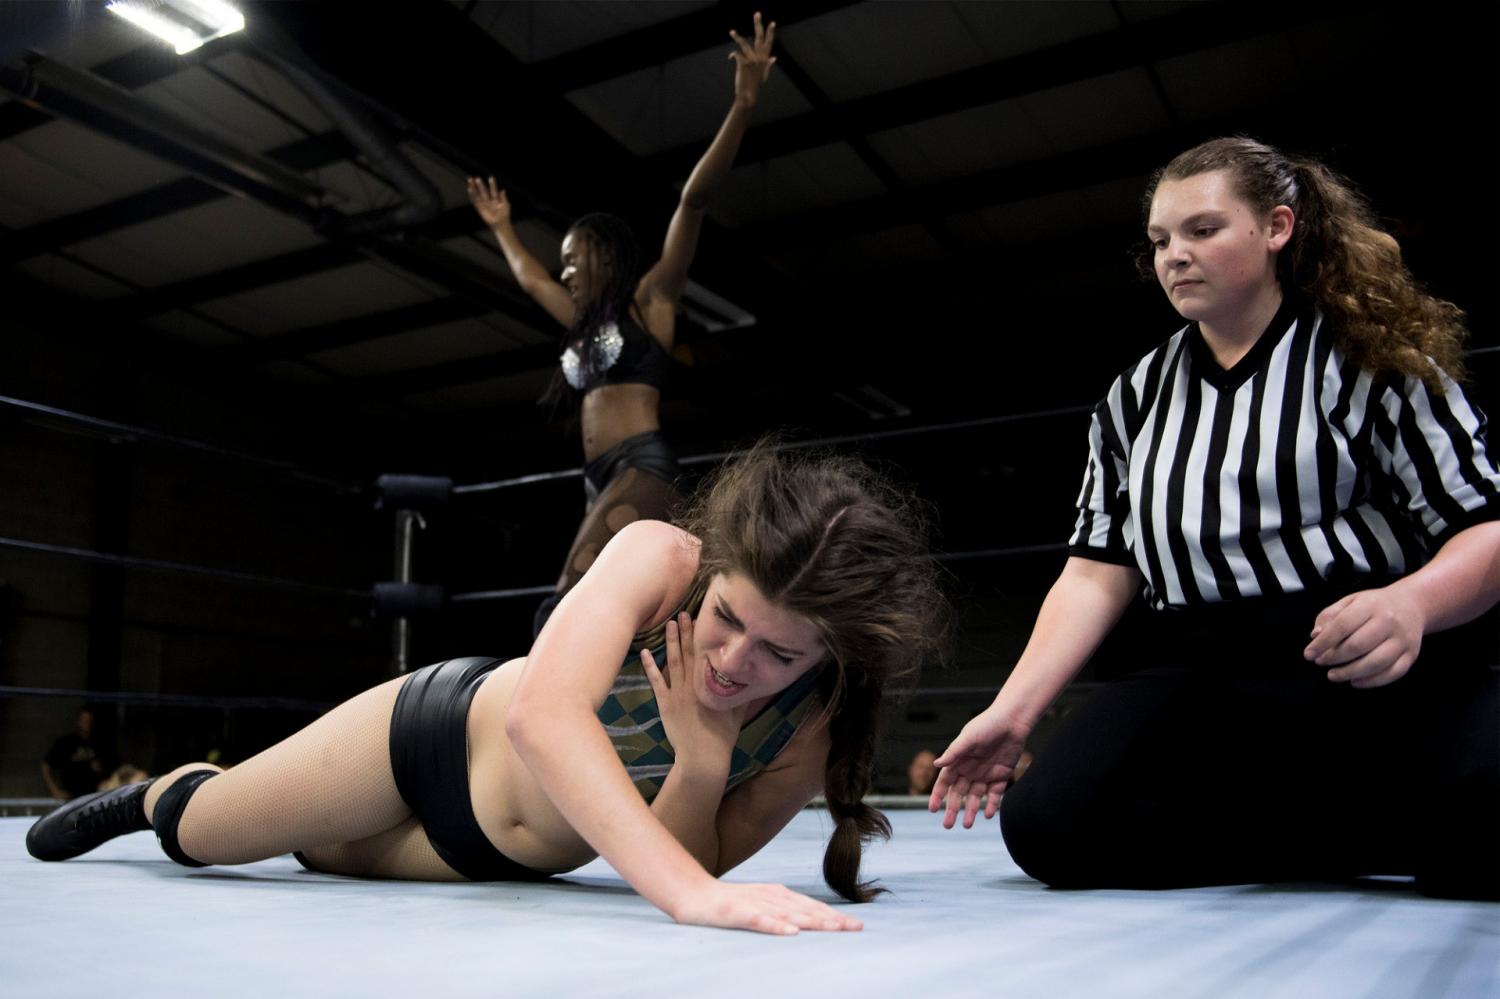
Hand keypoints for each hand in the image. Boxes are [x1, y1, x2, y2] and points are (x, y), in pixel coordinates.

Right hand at [466, 175, 510, 227]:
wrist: (501, 223)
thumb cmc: (505, 215)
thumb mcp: (506, 205)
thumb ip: (504, 198)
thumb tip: (503, 190)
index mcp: (495, 199)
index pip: (493, 190)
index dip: (492, 184)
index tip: (490, 177)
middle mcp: (488, 200)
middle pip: (483, 191)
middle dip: (480, 185)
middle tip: (477, 178)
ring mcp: (484, 204)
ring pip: (477, 194)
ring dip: (474, 188)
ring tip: (470, 181)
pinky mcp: (479, 208)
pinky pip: (475, 201)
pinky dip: (472, 196)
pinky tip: (469, 189)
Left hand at [641, 613, 743, 765]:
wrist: (703, 757)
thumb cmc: (723, 736)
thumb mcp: (738, 712)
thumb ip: (742, 692)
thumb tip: (753, 675)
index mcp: (711, 684)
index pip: (706, 654)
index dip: (703, 636)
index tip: (702, 619)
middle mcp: (694, 684)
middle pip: (690, 652)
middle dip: (686, 631)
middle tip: (683, 612)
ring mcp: (678, 693)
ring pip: (674, 661)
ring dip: (671, 642)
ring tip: (669, 623)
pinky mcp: (666, 704)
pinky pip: (657, 682)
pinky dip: (650, 667)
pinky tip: (645, 652)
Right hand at [670, 880, 862, 934]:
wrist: (693, 893)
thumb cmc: (729, 901)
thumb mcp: (761, 903)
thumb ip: (783, 911)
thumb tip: (808, 921)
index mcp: (779, 895)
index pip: (812, 906)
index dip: (834, 915)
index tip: (857, 925)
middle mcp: (772, 897)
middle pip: (807, 910)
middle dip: (833, 919)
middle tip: (857, 928)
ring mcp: (755, 904)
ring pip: (789, 914)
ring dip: (812, 921)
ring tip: (834, 928)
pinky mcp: (737, 912)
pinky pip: (759, 920)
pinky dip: (775, 926)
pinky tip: (790, 932)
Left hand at [729, 11, 776, 106]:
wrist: (748, 95)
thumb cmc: (754, 85)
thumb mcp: (763, 74)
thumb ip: (768, 65)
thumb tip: (774, 57)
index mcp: (765, 59)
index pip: (769, 43)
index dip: (770, 32)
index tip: (772, 22)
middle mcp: (760, 58)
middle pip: (759, 37)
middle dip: (758, 24)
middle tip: (757, 13)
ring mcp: (752, 60)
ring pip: (744, 44)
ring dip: (737, 37)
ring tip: (731, 31)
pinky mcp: (744, 63)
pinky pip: (736, 53)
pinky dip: (732, 55)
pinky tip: (730, 58)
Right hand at [928, 706, 1031, 828]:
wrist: (1013, 721)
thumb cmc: (987, 725)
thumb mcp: (968, 738)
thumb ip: (954, 752)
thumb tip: (936, 764)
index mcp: (959, 760)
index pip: (945, 782)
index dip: (938, 795)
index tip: (931, 809)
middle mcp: (970, 770)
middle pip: (958, 794)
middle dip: (952, 809)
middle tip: (948, 825)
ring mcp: (985, 774)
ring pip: (975, 797)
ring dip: (971, 811)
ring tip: (967, 825)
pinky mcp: (1001, 776)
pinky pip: (994, 795)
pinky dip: (991, 805)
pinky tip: (987, 814)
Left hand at [1304, 585, 1424, 687]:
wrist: (1412, 604)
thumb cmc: (1375, 605)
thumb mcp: (1350, 601)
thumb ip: (1329, 616)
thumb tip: (1315, 636)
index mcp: (1370, 605)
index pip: (1342, 625)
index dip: (1323, 643)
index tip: (1309, 654)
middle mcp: (1389, 622)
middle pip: (1358, 645)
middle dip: (1334, 658)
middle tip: (1321, 662)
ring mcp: (1402, 640)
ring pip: (1375, 663)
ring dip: (1350, 673)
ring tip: (1333, 675)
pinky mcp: (1411, 654)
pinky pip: (1392, 673)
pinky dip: (1372, 682)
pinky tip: (1355, 681)